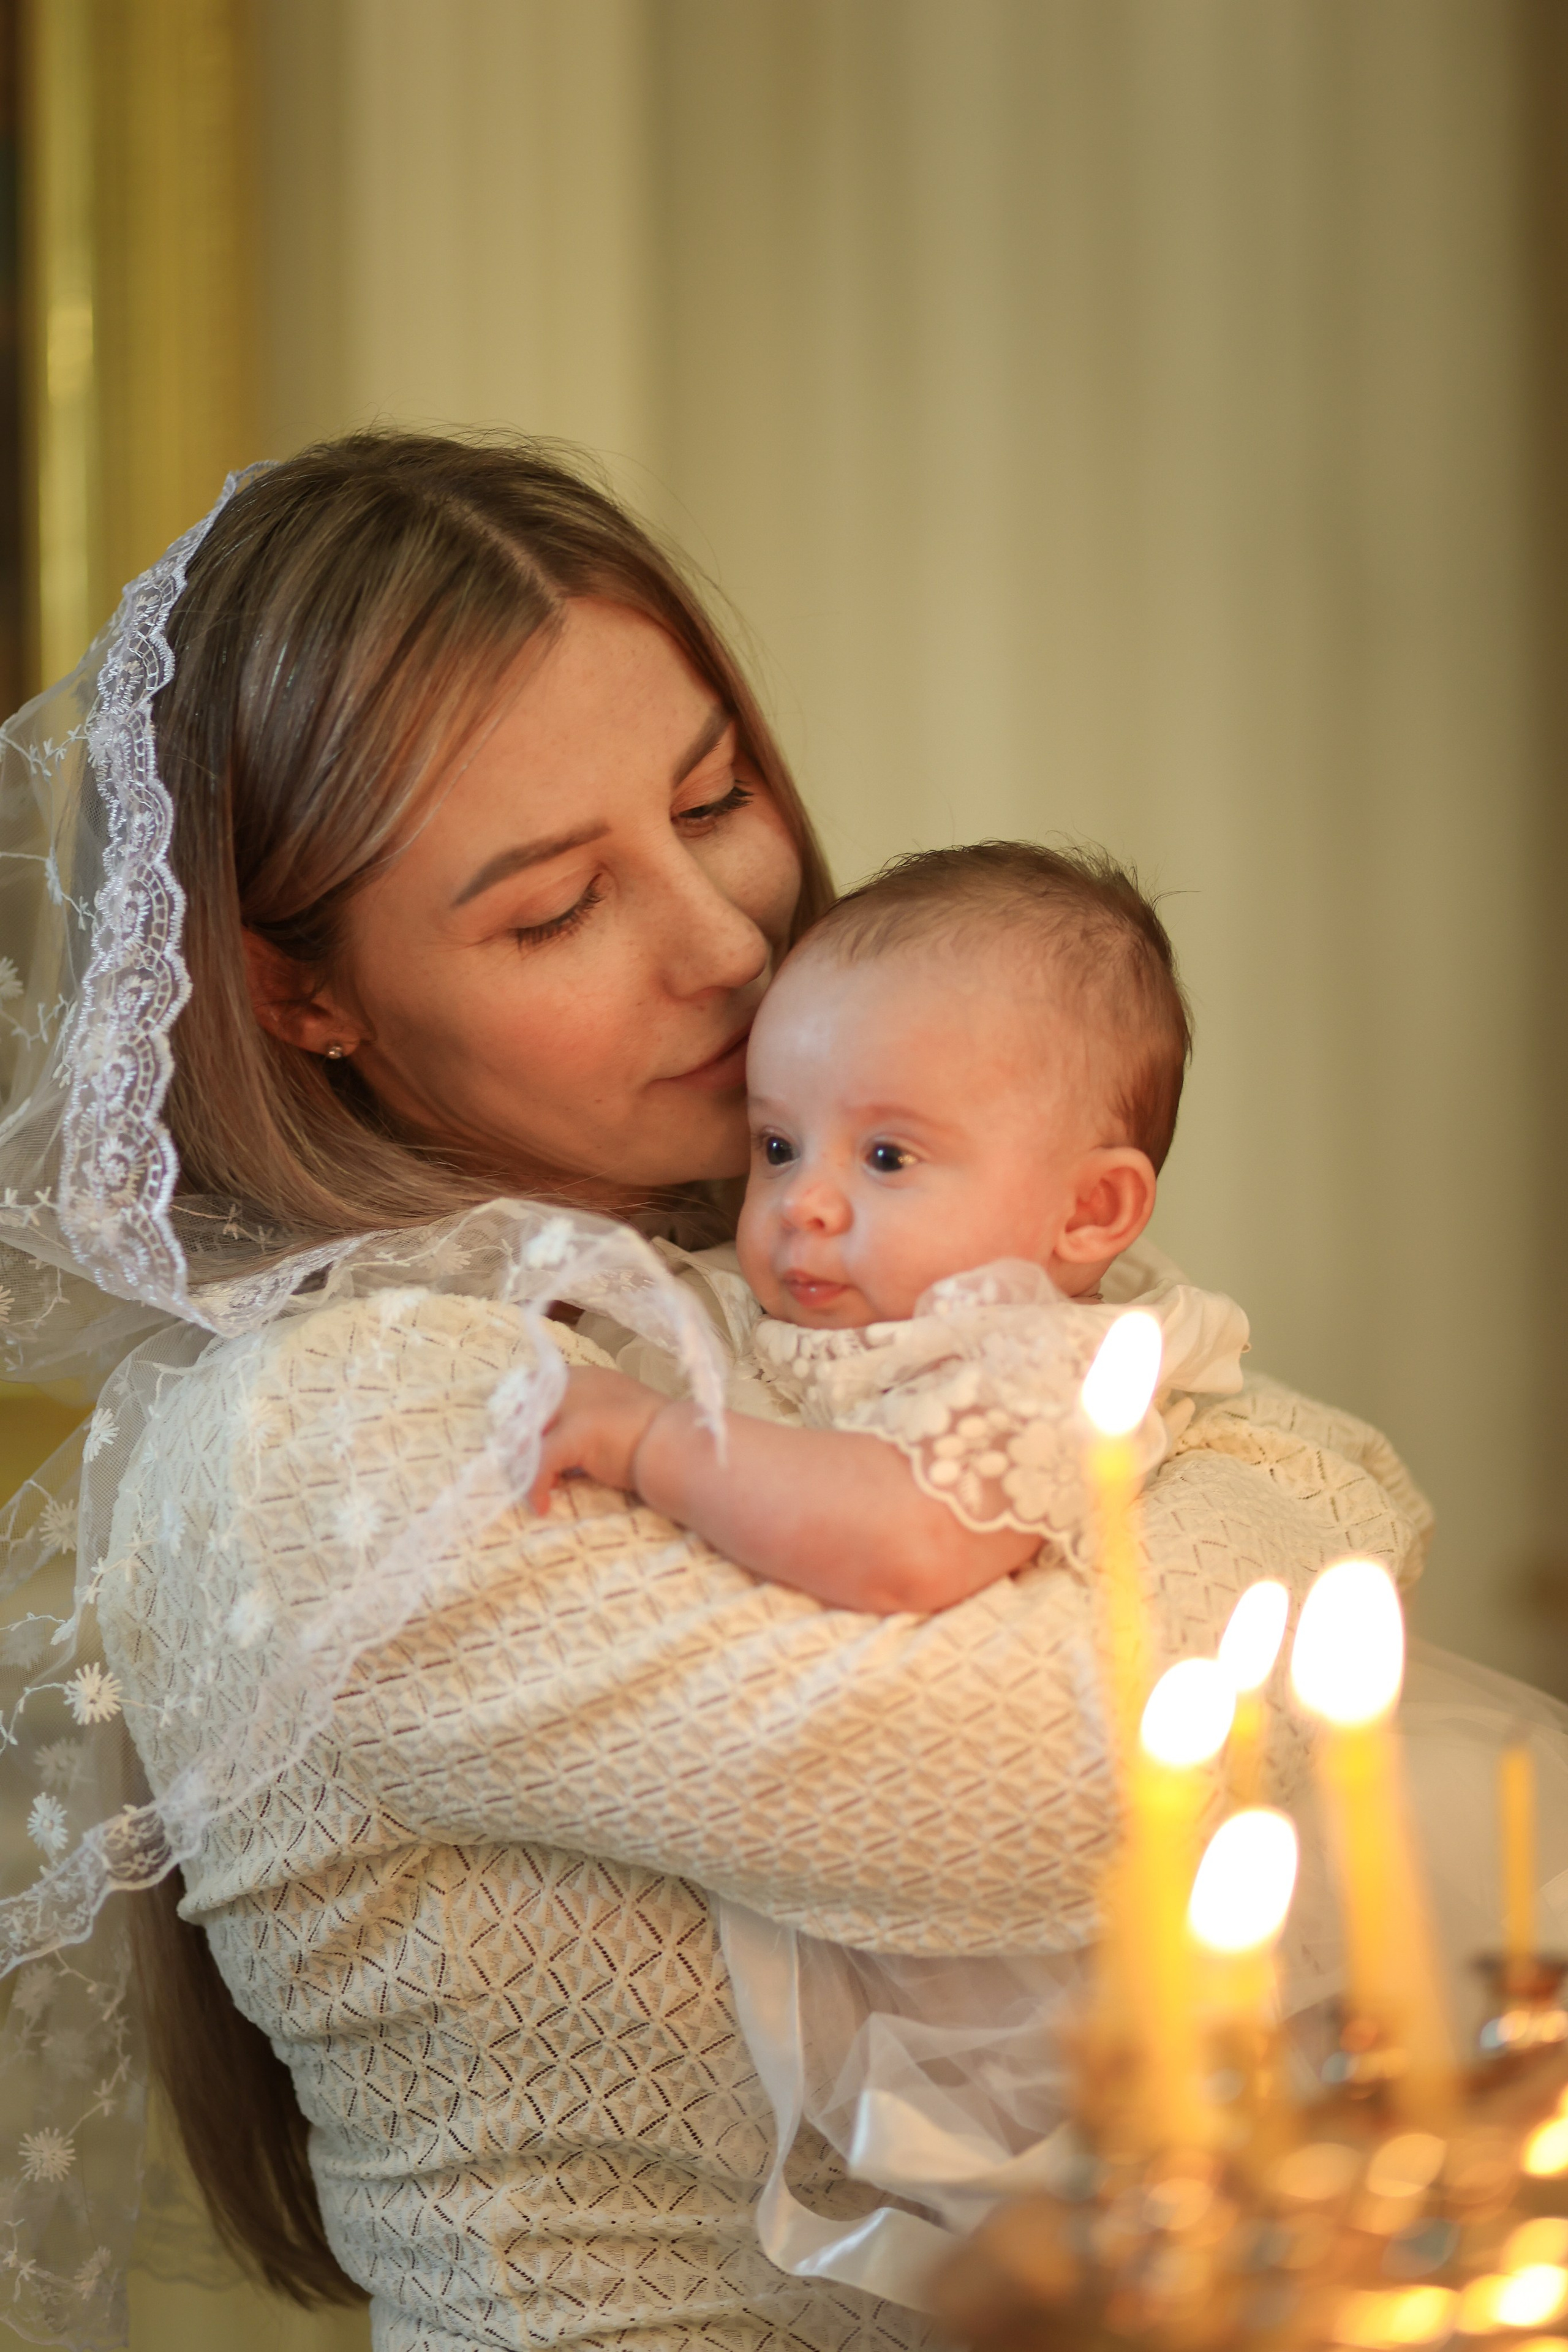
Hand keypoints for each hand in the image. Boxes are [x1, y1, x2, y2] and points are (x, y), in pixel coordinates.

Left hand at [530, 1367, 668, 1511]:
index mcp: (584, 1378)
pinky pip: (541, 1462)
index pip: (534, 1389)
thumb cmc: (657, 1438)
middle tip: (522, 1471)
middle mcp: (574, 1384)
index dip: (525, 1420)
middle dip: (517, 1442)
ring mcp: (574, 1406)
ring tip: (534, 1489)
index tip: (526, 1448)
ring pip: (526, 1436)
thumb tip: (562, 1456)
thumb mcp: (616, 1419)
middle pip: (522, 1409)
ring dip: (522, 1465)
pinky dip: (535, 1486)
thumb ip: (587, 1424)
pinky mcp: (577, 1431)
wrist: (679, 1447)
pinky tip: (542, 1506)